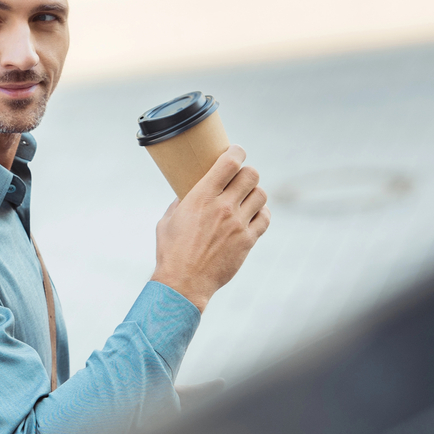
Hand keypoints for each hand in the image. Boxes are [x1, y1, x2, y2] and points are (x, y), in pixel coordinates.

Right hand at [150, 146, 270, 312]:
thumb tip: (188, 192)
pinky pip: (265, 218)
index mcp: (201, 196)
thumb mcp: (169, 219)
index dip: (237, 151)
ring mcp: (238, 224)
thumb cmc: (171, 251)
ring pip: (261, 194)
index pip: (229, 162)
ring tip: (246, 198)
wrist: (183, 283)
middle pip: (251, 174)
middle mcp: (223, 207)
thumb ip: (182, 201)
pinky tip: (252, 216)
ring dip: (255, 192)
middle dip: (247, 173)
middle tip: (240, 178)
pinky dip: (261, 214)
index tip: (237, 151)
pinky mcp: (247, 241)